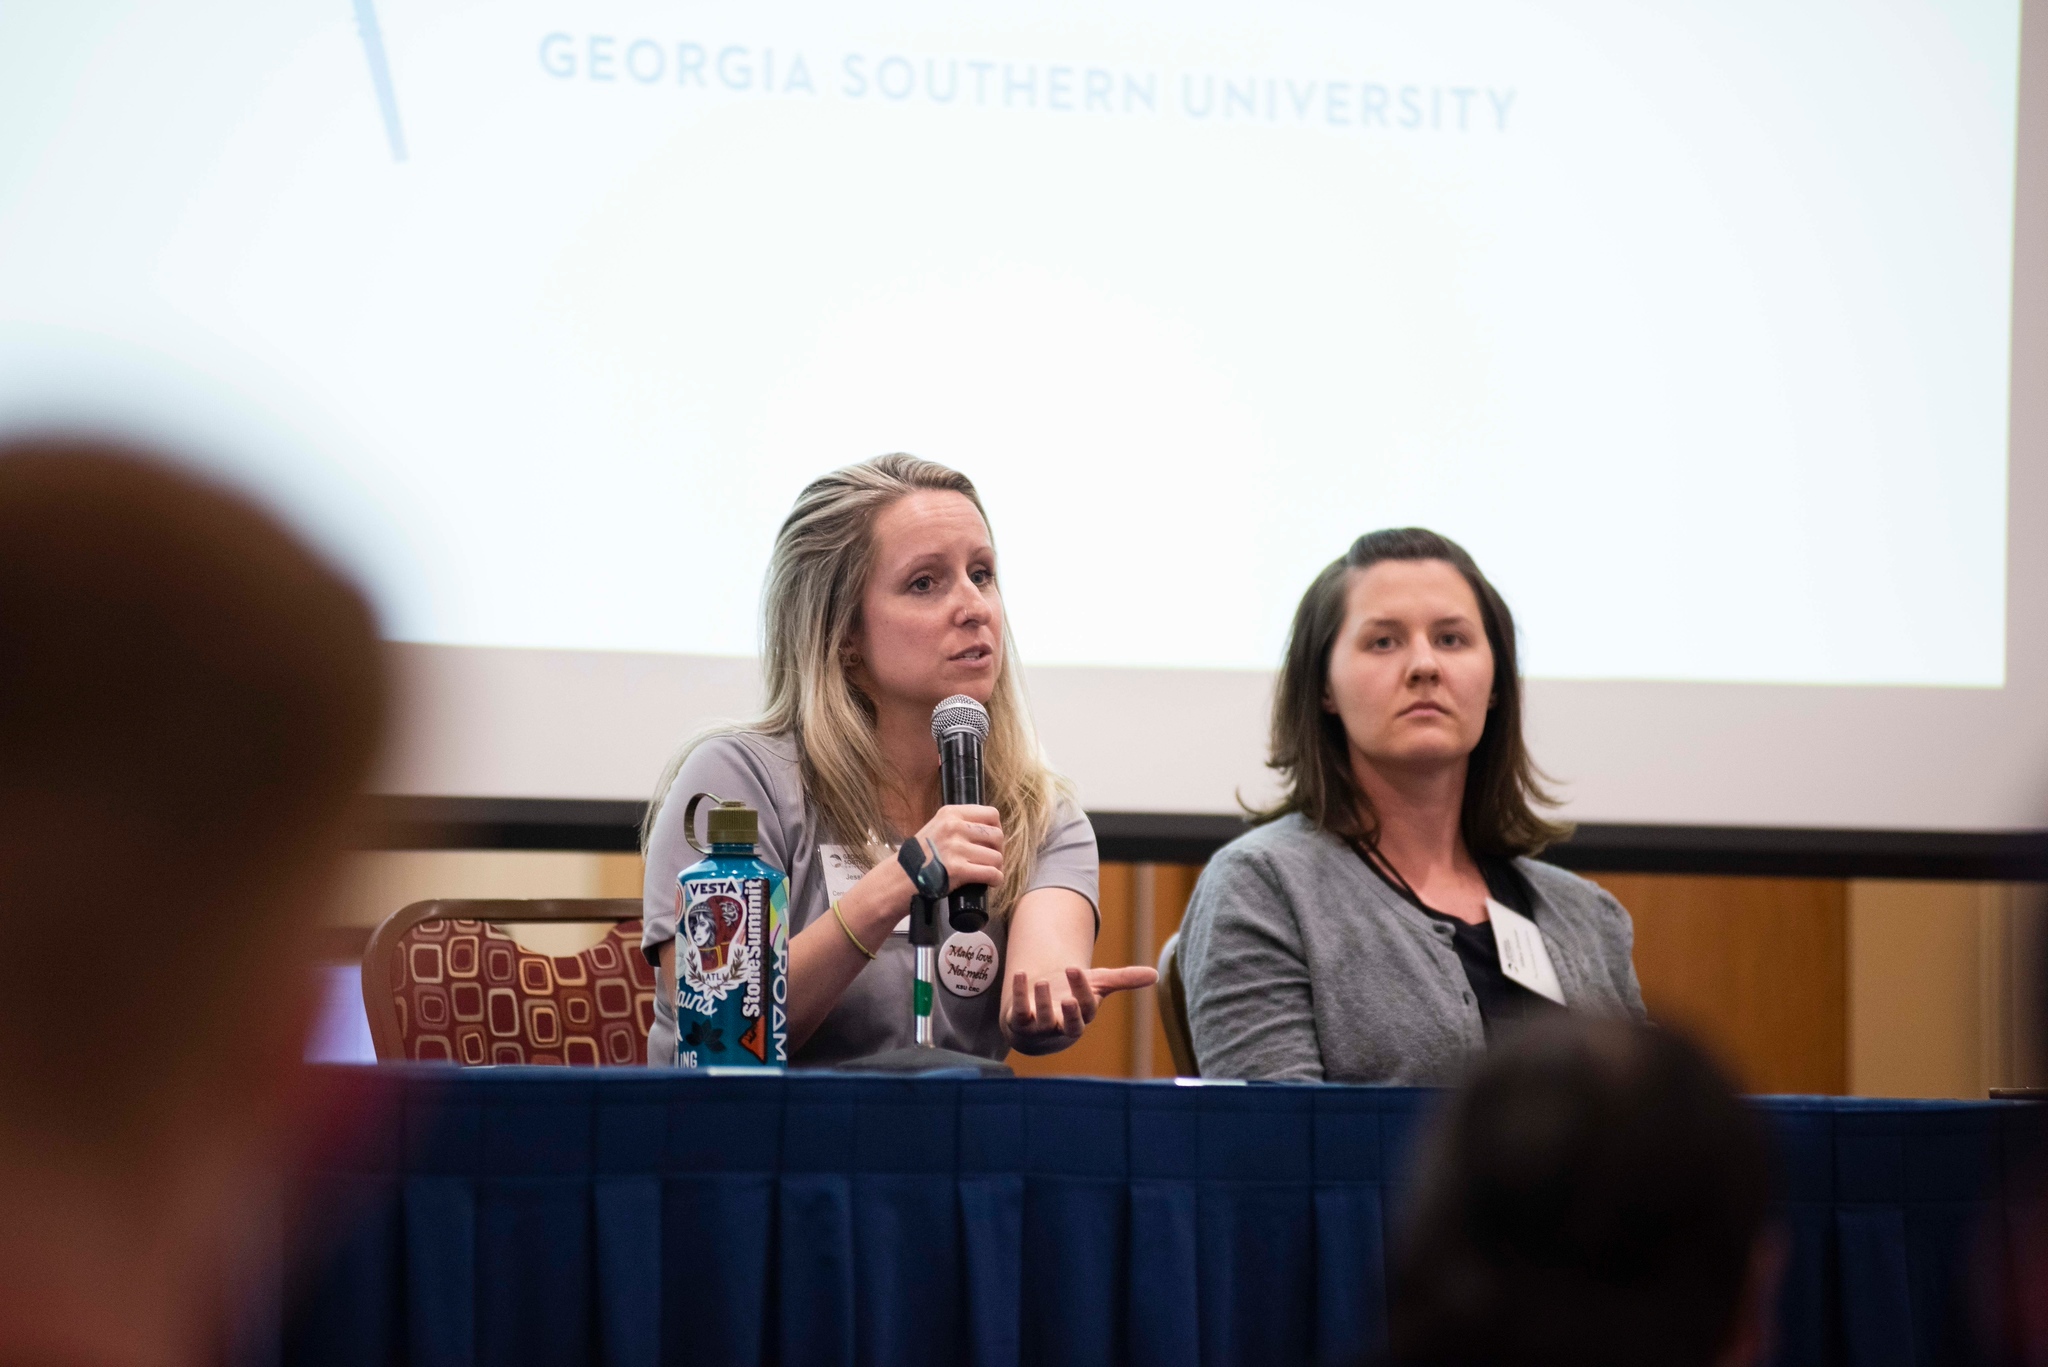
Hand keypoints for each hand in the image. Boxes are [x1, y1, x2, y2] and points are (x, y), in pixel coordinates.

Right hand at [915, 803, 1003, 894]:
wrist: (898, 878)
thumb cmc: (918, 857)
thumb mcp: (936, 828)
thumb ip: (958, 825)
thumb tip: (987, 832)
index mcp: (950, 813)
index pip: (991, 814)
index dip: (996, 829)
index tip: (991, 841)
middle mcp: (954, 827)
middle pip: (997, 835)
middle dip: (998, 850)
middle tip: (991, 860)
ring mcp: (956, 848)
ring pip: (996, 856)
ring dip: (997, 867)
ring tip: (989, 872)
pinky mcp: (958, 869)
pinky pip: (991, 873)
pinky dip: (996, 879)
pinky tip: (991, 882)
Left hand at [1005, 965, 1158, 1051]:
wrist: (1037, 1012)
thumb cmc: (1072, 997)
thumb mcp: (1096, 985)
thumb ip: (1123, 980)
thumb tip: (1156, 974)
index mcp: (1083, 1016)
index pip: (1086, 1008)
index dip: (1082, 990)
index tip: (1075, 968)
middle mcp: (1062, 1026)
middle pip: (1070, 1026)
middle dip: (1070, 1015)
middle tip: (1069, 1000)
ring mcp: (1040, 1027)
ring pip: (1042, 1021)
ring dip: (1042, 1003)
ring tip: (1041, 982)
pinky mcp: (1019, 1022)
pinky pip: (1018, 1012)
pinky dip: (1017, 994)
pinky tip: (1020, 975)